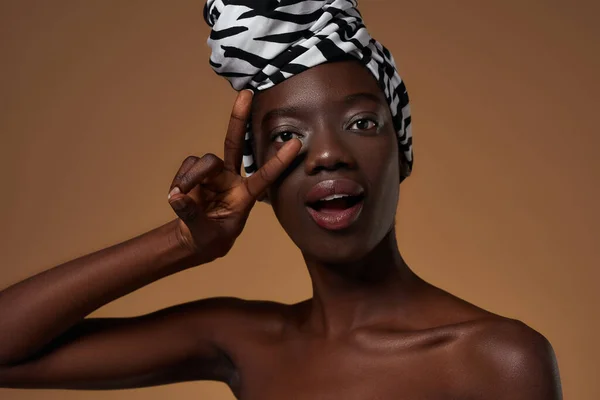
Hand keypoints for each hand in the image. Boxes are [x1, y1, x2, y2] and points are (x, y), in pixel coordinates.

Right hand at [167, 90, 300, 262]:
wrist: (197, 240)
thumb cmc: (211, 238)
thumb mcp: (206, 235)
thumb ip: (192, 216)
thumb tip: (177, 196)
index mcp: (245, 196)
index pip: (264, 177)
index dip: (279, 161)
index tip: (295, 144)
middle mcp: (231, 179)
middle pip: (234, 144)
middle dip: (239, 118)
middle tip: (247, 93)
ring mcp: (214, 174)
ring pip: (203, 161)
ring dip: (191, 178)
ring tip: (181, 196)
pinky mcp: (197, 173)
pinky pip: (187, 167)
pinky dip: (180, 180)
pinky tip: (179, 195)